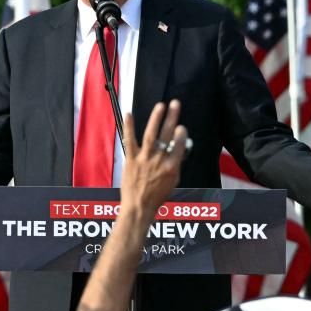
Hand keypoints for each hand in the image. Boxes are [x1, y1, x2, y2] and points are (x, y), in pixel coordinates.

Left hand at [119, 100, 186, 217]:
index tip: (181, 126)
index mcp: (171, 167)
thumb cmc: (157, 197)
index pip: (179, 146)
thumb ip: (175, 165)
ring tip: (160, 106)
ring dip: (156, 119)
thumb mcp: (173, 182)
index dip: (181, 134)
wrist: (138, 207)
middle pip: (167, 135)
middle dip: (172, 118)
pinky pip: (130, 141)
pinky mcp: (131, 159)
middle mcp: (159, 160)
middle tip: (175, 104)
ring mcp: (144, 159)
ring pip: (151, 135)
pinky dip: (129, 127)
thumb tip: (178, 150)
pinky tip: (129, 114)